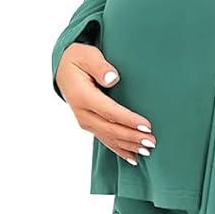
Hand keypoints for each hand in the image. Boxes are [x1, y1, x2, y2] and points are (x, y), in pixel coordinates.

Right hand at [55, 43, 154, 165]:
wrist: (62, 68)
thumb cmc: (78, 59)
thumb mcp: (87, 55)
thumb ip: (100, 66)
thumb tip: (112, 79)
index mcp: (82, 96)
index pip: (109, 111)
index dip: (128, 120)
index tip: (146, 126)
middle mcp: (82, 112)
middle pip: (110, 129)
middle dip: (132, 137)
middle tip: (152, 142)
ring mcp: (85, 121)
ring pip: (109, 138)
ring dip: (129, 146)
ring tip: (147, 151)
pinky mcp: (89, 124)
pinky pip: (105, 140)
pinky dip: (119, 150)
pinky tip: (133, 159)